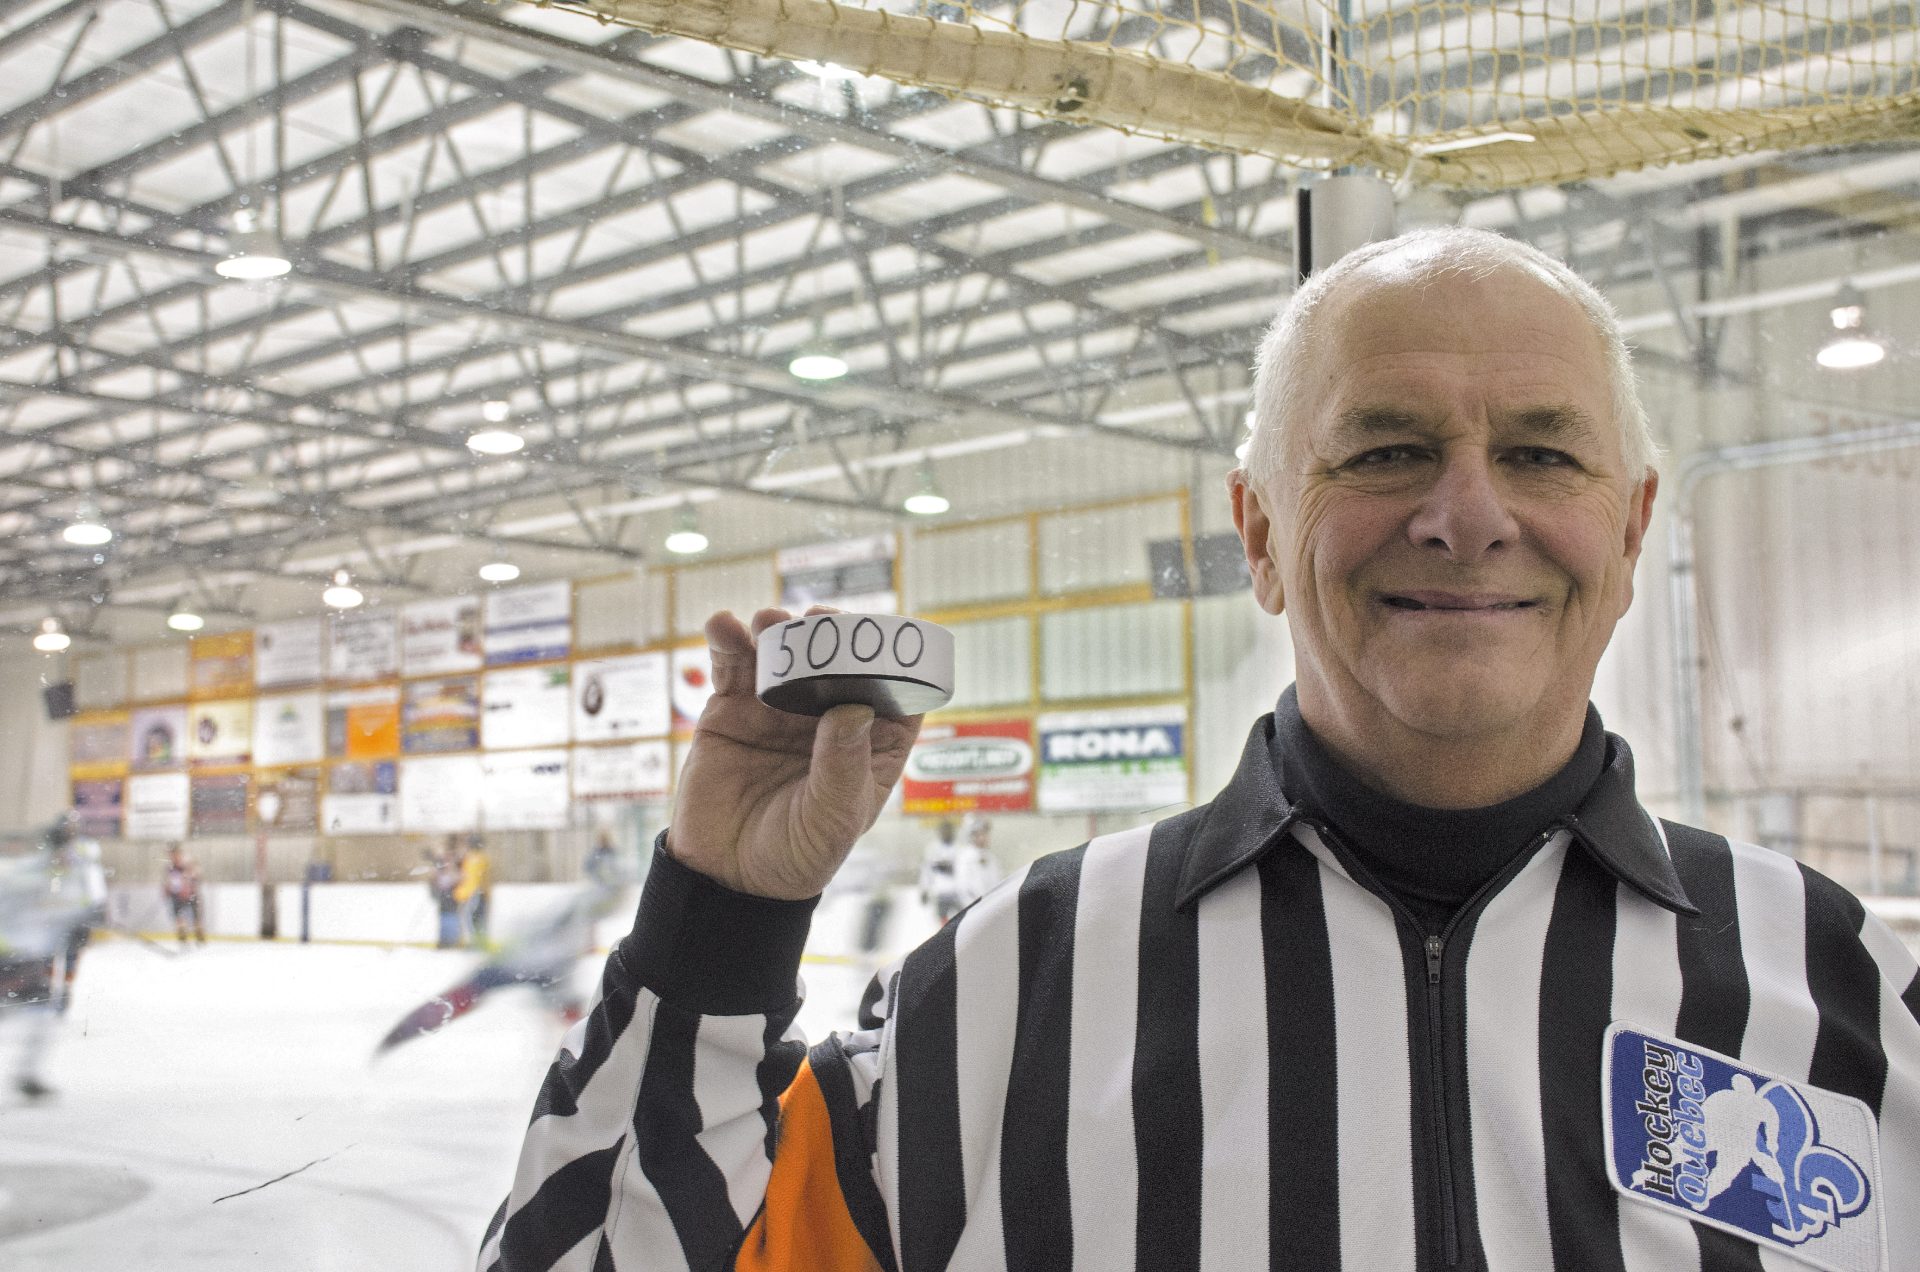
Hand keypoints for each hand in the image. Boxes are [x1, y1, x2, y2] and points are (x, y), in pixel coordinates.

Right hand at [666, 608, 923, 899]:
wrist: (727, 878)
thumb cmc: (795, 855)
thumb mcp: (831, 819)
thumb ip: (841, 767)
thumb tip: (855, 709)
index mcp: (869, 743)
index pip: (894, 691)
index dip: (893, 660)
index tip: (881, 638)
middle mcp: (826, 718)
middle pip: (837, 659)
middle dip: (831, 634)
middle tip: (820, 622)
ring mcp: (778, 709)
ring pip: (783, 653)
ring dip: (778, 629)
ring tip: (771, 622)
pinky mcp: (731, 709)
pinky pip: (731, 666)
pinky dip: (728, 640)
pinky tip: (724, 626)